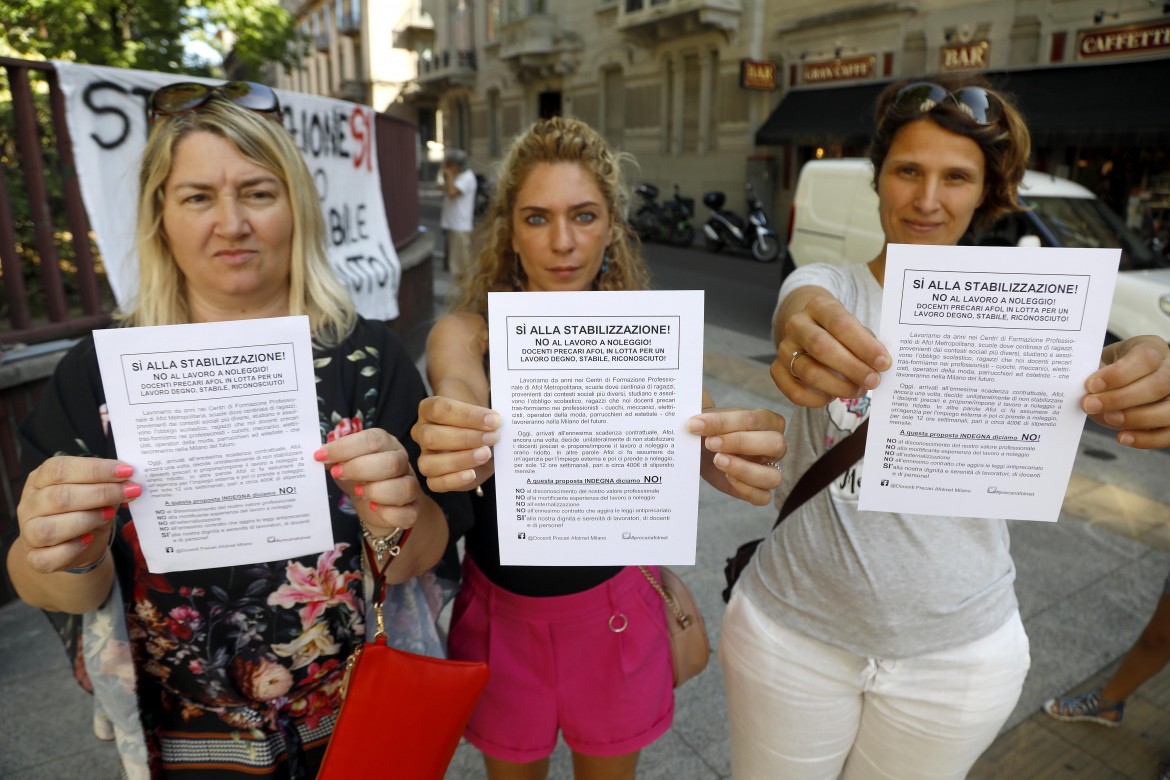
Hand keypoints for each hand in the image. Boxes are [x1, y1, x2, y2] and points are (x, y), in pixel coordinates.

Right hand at [16, 456, 137, 573]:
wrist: (77, 545)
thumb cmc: (85, 510)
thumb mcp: (96, 492)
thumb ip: (108, 484)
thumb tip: (129, 479)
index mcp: (41, 479)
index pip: (60, 469)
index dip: (95, 469)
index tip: (126, 471)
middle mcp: (29, 504)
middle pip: (58, 497)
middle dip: (100, 493)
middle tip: (129, 491)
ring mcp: (28, 532)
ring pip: (49, 528)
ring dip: (86, 520)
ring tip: (109, 515)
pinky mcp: (34, 558)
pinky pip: (46, 557)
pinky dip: (71, 549)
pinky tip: (89, 540)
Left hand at [314, 429, 424, 533]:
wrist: (374, 504)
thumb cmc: (359, 478)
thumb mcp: (344, 463)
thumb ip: (334, 457)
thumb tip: (321, 454)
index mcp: (386, 444)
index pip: (372, 439)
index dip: (345, 448)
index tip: (321, 456)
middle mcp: (402, 462)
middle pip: (391, 463)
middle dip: (359, 469)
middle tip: (338, 474)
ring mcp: (410, 486)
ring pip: (404, 488)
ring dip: (375, 492)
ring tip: (358, 492)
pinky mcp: (413, 510)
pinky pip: (407, 513)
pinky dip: (387, 513)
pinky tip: (372, 508)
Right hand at [411, 396, 499, 491]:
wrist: (489, 438)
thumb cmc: (482, 419)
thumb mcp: (484, 406)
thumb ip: (486, 408)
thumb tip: (496, 417)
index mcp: (429, 409)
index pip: (440, 409)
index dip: (468, 415)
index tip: (493, 420)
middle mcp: (422, 433)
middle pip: (431, 436)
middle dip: (465, 438)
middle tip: (492, 437)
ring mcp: (425, 456)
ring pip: (429, 463)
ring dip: (460, 460)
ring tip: (485, 454)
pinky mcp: (434, 477)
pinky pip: (435, 484)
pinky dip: (454, 480)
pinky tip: (472, 474)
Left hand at [688, 408, 786, 505]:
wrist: (703, 447)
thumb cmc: (711, 429)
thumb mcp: (708, 420)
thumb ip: (707, 420)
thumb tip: (696, 424)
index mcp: (767, 421)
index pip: (754, 419)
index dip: (724, 423)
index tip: (697, 425)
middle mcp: (774, 446)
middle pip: (774, 444)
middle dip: (740, 443)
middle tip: (711, 443)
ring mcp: (770, 470)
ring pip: (773, 475)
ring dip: (744, 469)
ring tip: (717, 461)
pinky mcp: (758, 490)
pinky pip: (763, 497)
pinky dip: (746, 490)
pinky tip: (726, 477)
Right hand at [772, 293, 890, 406]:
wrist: (807, 328)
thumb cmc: (839, 331)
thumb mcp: (854, 326)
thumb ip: (866, 342)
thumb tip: (880, 365)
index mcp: (818, 306)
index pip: (840, 324)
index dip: (864, 345)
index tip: (884, 362)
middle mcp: (797, 325)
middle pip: (821, 347)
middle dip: (852, 367)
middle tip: (873, 381)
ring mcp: (783, 348)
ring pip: (809, 372)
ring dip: (838, 386)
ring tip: (858, 390)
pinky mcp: (777, 370)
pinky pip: (795, 392)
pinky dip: (818, 400)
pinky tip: (833, 397)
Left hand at [1082, 335, 1169, 448]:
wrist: (1119, 381)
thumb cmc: (1109, 369)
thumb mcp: (1101, 361)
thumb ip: (1095, 372)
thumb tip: (1081, 390)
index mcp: (1152, 348)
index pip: (1145, 358)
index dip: (1118, 374)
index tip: (1091, 385)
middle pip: (1159, 385)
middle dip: (1121, 399)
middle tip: (1090, 405)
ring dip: (1137, 419)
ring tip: (1108, 419)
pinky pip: (1169, 433)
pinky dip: (1147, 439)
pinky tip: (1123, 437)